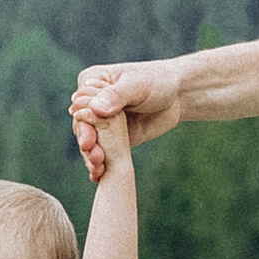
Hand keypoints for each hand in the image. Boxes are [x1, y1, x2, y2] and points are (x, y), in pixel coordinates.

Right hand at [70, 57, 180, 177]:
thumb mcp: (138, 85)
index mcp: (92, 82)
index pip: (80, 105)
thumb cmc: (157, 81)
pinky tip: (100, 177)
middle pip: (82, 126)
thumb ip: (117, 95)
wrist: (178, 96)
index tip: (88, 142)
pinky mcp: (111, 138)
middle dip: (87, 144)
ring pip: (90, 142)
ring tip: (98, 170)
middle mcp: (92, 102)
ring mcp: (101, 122)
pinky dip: (100, 165)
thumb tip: (96, 109)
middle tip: (96, 158)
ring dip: (92, 157)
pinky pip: (103, 152)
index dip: (83, 124)